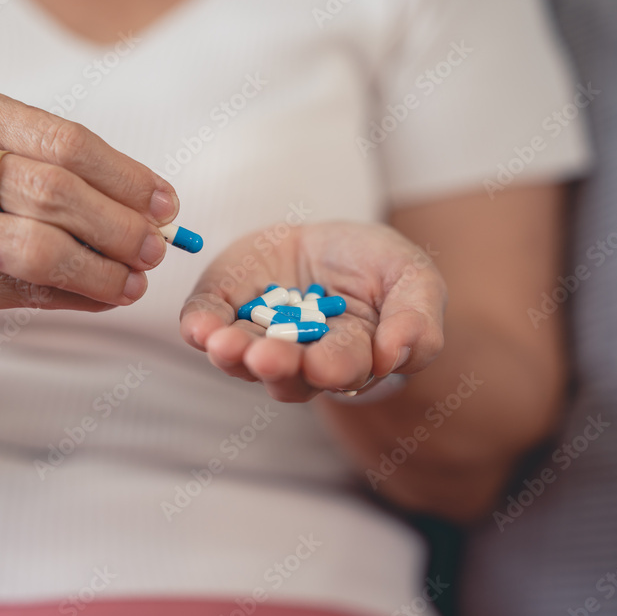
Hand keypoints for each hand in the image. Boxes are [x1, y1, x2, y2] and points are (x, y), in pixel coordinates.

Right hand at [0, 92, 178, 319]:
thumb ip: (60, 168)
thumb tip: (151, 209)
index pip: (68, 143)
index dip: (127, 177)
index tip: (165, 204)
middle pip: (57, 193)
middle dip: (119, 227)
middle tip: (155, 248)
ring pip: (39, 248)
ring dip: (101, 271)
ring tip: (134, 281)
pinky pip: (23, 290)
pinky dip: (74, 297)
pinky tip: (102, 297)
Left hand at [180, 222, 446, 401]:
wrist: (326, 241)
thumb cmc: (376, 266)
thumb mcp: (412, 278)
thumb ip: (416, 320)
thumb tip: (394, 357)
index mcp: (349, 357)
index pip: (342, 367)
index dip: (334, 367)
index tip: (326, 366)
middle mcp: (298, 359)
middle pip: (287, 374)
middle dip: (278, 365)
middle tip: (268, 358)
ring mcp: (256, 337)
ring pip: (242, 359)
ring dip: (233, 355)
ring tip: (224, 345)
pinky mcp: (222, 308)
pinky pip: (205, 325)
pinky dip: (199, 327)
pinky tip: (199, 328)